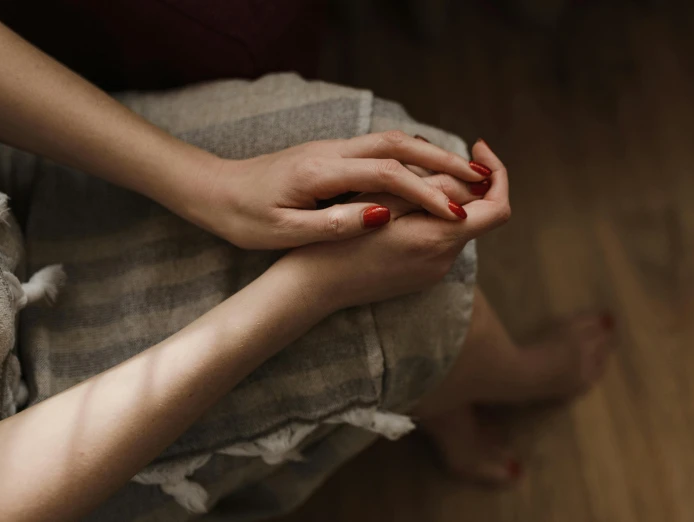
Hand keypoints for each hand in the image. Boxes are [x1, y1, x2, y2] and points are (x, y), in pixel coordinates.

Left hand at [167, 131, 488, 248]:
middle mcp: (332, 152)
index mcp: (322, 171)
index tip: (457, 215)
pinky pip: (379, 149)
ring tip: (463, 173)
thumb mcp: (285, 231)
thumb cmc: (243, 216)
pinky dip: (409, 157)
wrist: (212, 190)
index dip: (427, 194)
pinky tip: (423, 172)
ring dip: (429, 154)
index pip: (389, 174)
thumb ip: (336, 222)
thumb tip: (384, 216)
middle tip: (481, 178)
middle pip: (399, 144)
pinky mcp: (328, 155)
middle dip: (443, 160)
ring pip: (391, 142)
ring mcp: (331, 149)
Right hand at [277, 140, 509, 311]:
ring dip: (444, 198)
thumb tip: (472, 178)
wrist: (311, 287)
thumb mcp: (382, 203)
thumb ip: (432, 189)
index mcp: (437, 240)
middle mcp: (443, 261)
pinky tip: (400, 206)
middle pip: (478, 214)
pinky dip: (431, 217)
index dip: (497, 173)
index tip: (477, 149)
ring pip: (457, 225)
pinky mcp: (420, 277)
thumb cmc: (338, 241)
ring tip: (408, 177)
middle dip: (464, 181)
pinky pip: (439, 240)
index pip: (499, 208)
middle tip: (431, 156)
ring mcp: (433, 273)